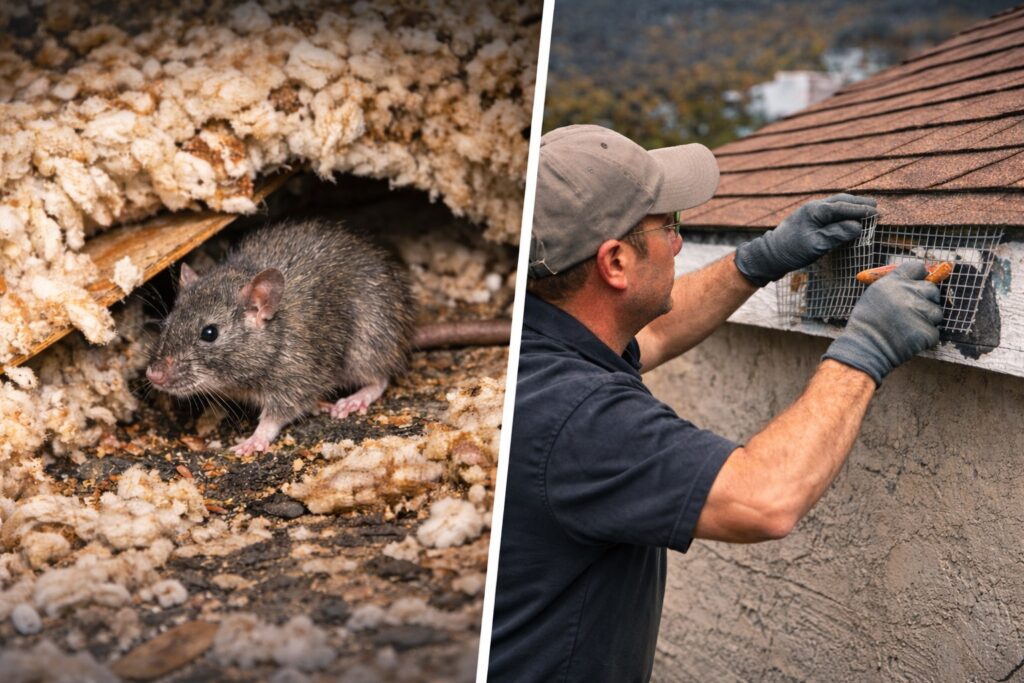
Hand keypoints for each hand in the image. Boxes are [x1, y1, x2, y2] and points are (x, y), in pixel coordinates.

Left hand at [735, 194, 877, 285]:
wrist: (770, 254)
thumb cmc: (792, 250)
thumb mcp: (816, 245)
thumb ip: (837, 234)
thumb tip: (857, 226)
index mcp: (815, 211)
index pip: (843, 207)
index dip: (862, 210)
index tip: (877, 213)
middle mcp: (814, 206)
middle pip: (842, 200)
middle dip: (860, 203)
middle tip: (877, 206)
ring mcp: (811, 210)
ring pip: (836, 203)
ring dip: (852, 205)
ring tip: (867, 208)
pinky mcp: (809, 217)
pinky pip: (831, 209)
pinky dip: (843, 210)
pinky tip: (849, 215)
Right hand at [822, 261, 942, 385]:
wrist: (865, 349)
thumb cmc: (867, 323)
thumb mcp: (874, 295)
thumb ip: (895, 286)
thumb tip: (917, 280)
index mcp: (893, 282)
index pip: (918, 268)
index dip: (919, 277)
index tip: (917, 284)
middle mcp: (908, 293)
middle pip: (932, 289)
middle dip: (927, 300)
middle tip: (912, 311)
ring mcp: (919, 312)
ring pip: (937, 311)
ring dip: (927, 319)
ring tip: (907, 327)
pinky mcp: (927, 331)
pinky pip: (934, 331)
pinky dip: (925, 336)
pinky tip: (909, 339)